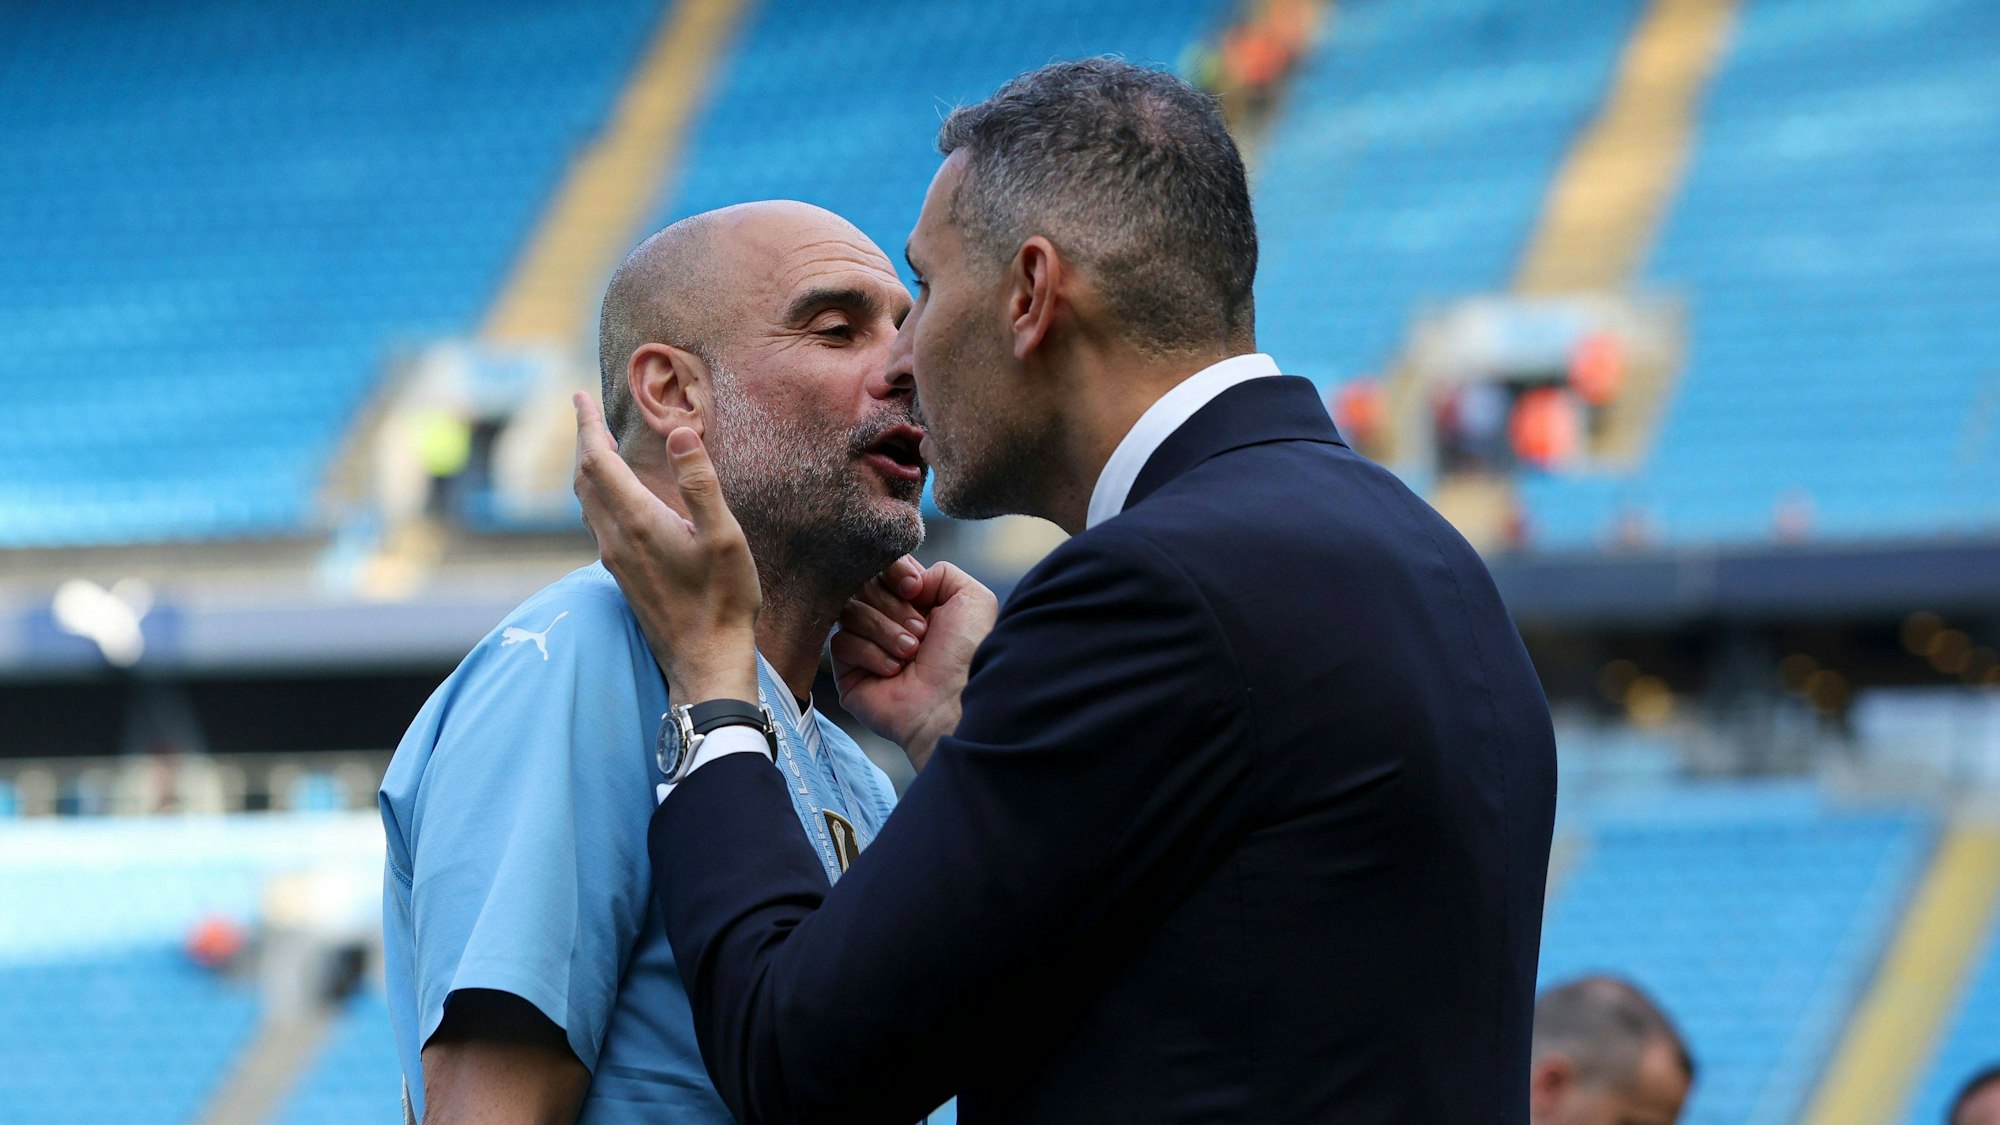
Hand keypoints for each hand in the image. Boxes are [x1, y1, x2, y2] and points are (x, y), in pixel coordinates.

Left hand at [572, 394, 759, 703]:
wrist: (705, 661)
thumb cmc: (723, 601)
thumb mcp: (724, 537)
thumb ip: (700, 483)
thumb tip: (678, 433)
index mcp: (637, 522)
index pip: (597, 461)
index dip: (586, 425)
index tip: (579, 396)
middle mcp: (616, 540)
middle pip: (585, 480)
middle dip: (583, 442)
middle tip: (586, 414)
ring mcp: (616, 561)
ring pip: (587, 503)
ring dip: (589, 470)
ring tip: (598, 448)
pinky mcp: (623, 578)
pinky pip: (597, 523)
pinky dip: (598, 495)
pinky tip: (616, 500)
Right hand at [831, 555, 996, 770]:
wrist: (955, 701)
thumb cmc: (967, 655)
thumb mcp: (971, 598)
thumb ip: (941, 572)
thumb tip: (905, 579)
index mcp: (915, 603)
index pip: (883, 569)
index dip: (893, 572)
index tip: (913, 588)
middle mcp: (889, 622)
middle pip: (863, 586)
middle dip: (894, 606)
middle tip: (920, 632)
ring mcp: (867, 647)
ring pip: (850, 611)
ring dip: (885, 630)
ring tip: (911, 653)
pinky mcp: (849, 673)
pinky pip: (841, 643)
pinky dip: (871, 653)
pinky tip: (894, 671)